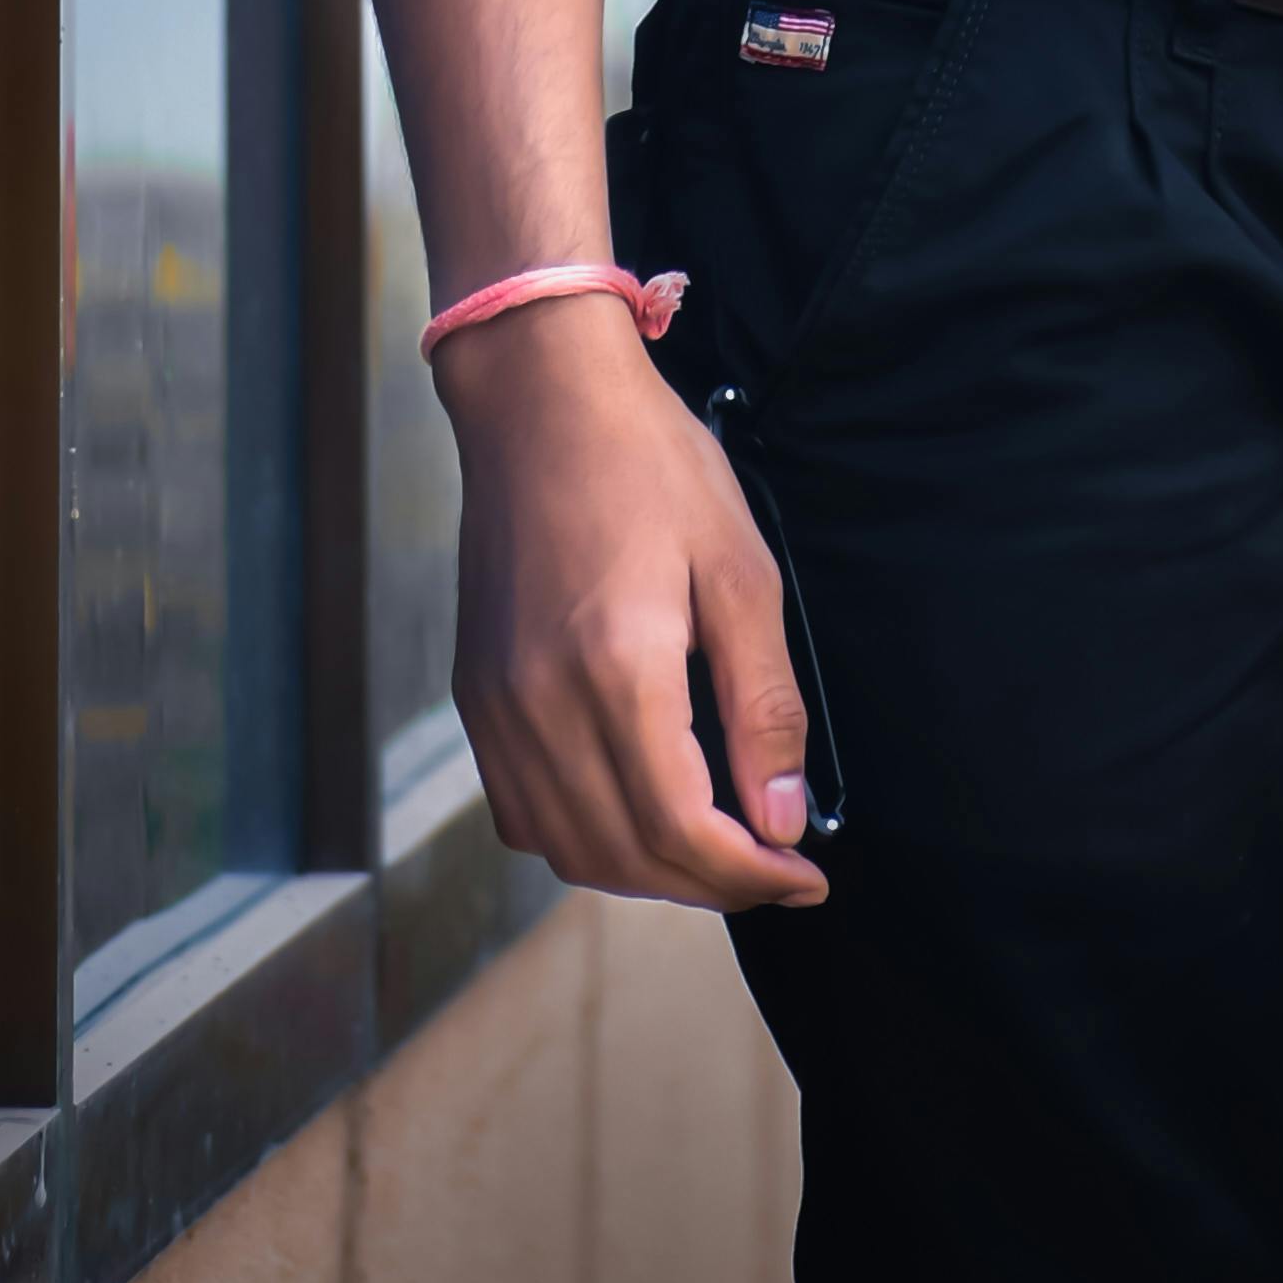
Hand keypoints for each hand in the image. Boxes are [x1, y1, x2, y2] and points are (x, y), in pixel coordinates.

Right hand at [444, 296, 830, 915]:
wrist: (538, 397)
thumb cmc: (648, 463)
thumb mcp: (740, 570)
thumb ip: (763, 705)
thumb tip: (782, 819)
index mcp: (616, 672)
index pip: (682, 832)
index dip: (751, 877)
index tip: (806, 876)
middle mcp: (541, 705)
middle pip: (625, 857)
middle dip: (710, 885)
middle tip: (773, 868)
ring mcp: (496, 706)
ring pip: (567, 850)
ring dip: (647, 873)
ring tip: (713, 848)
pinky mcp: (475, 695)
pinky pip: (522, 812)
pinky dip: (582, 838)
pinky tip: (633, 809)